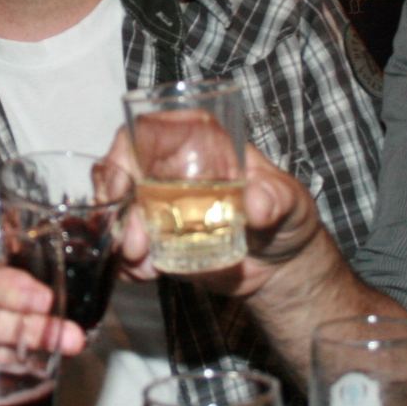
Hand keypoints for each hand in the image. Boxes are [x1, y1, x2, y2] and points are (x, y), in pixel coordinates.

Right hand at [106, 129, 326, 298]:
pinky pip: (126, 246)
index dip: (124, 152)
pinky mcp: (157, 240)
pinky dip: (126, 263)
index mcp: (198, 143)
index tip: (121, 185)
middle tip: (134, 246)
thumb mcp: (289, 201)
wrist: (282, 266)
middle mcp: (170, 169)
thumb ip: (276, 198)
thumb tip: (257, 203)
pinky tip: (146, 275)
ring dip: (120, 240)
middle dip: (117, 208)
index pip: (147, 131)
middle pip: (121, 173)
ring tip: (145, 267)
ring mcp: (158, 205)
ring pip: (117, 211)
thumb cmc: (287, 216)